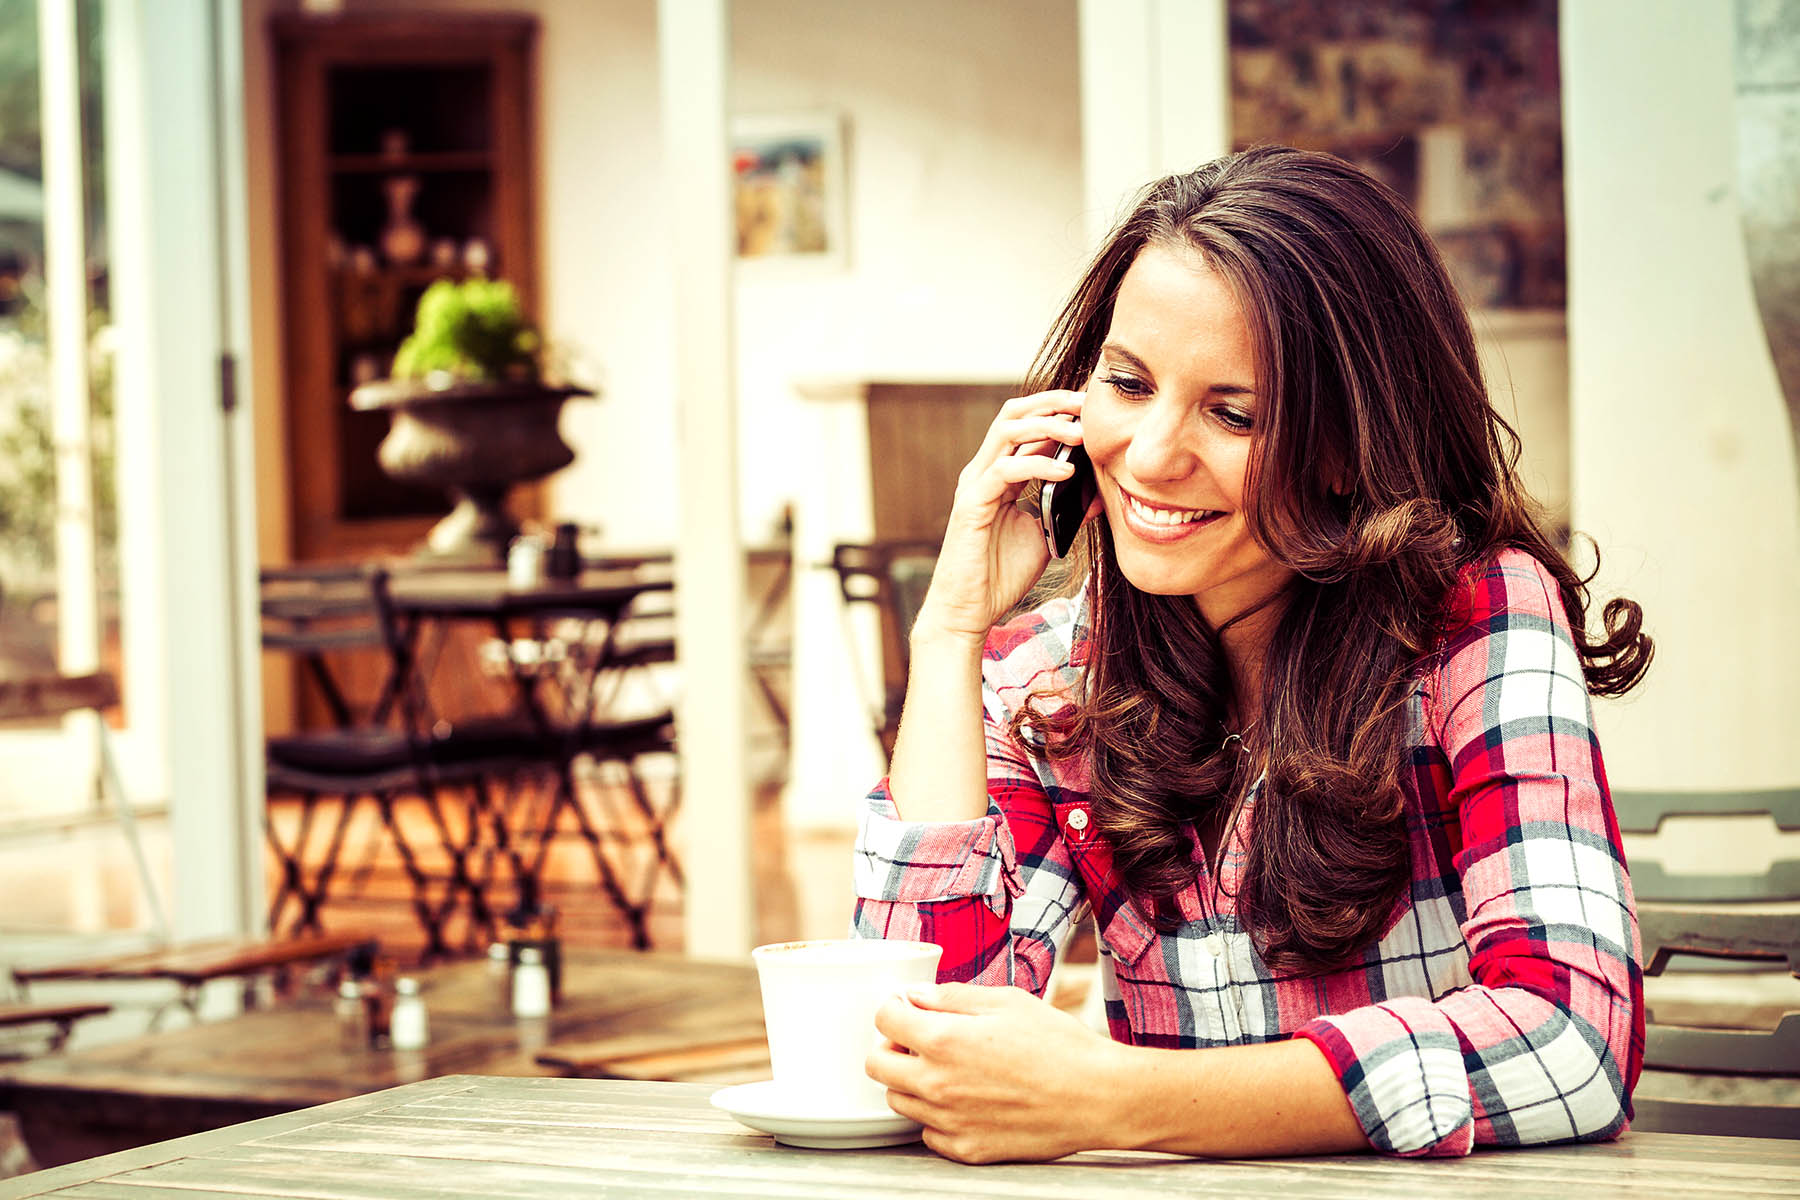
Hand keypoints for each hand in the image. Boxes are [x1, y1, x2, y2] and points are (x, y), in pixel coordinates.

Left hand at [866, 982, 1121, 1163]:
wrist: (1098, 1097)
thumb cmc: (1059, 1045)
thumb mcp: (1006, 1001)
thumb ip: (952, 997)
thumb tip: (916, 996)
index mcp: (944, 1040)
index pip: (884, 1020)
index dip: (893, 1008)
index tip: (905, 1009)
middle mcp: (938, 1084)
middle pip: (876, 1066)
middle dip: (890, 1046)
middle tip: (917, 1039)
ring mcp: (950, 1121)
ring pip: (898, 1101)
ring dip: (911, 1082)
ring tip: (946, 1069)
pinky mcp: (967, 1149)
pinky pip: (929, 1133)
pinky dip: (936, 1116)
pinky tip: (964, 1100)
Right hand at [914, 390, 1093, 642]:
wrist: (970, 610)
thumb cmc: (1001, 574)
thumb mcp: (1046, 534)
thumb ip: (1066, 509)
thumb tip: (1099, 492)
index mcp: (999, 474)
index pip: (1026, 424)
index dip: (1058, 410)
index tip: (1093, 409)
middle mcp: (983, 471)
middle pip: (1014, 414)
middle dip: (1052, 403)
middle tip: (1088, 405)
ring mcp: (974, 485)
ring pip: (1007, 432)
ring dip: (1047, 426)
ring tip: (1081, 433)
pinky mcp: (972, 505)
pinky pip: (1005, 471)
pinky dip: (1038, 466)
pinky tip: (1067, 472)